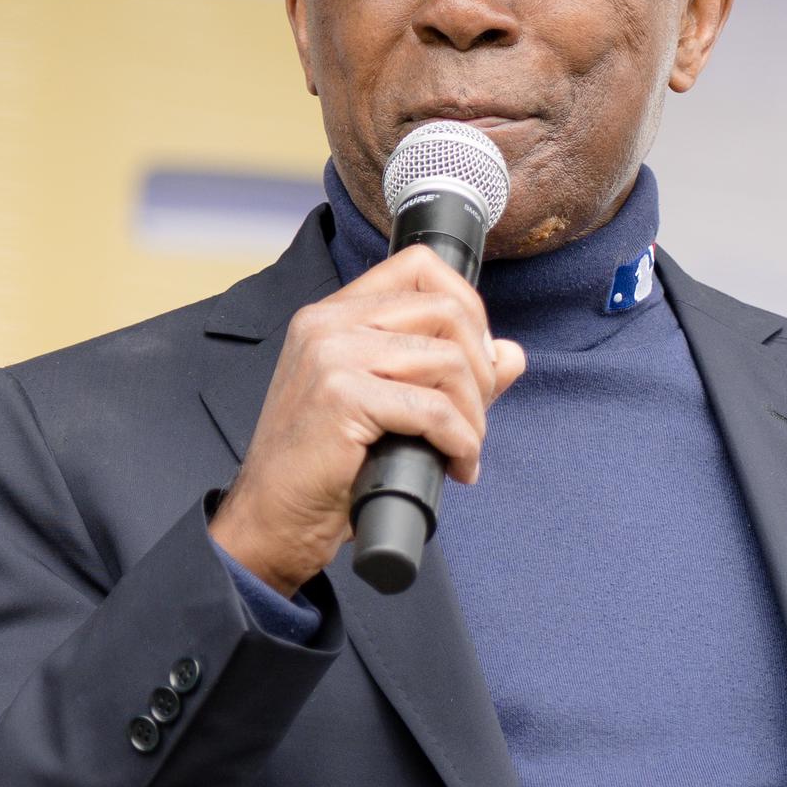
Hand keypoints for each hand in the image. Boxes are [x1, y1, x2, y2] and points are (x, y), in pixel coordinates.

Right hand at [209, 246, 525, 595]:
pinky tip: (457, 465)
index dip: (467, 307)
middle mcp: (328, 323)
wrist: (275, 519)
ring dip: (473, 414)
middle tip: (476, 419)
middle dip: (480, 370)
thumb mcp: (390, 408)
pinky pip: (433, 409)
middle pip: (445, 310)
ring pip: (447, 359)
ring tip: (464, 449)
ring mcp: (331, 355)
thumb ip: (449, 374)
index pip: (419, 267)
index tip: (478, 360)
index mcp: (333, 315)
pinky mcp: (342, 395)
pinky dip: (459, 441)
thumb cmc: (324, 470)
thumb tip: (511, 354)